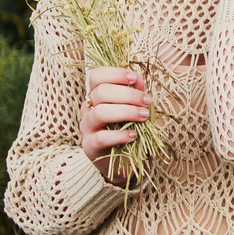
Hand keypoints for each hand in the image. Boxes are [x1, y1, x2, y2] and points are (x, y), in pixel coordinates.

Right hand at [80, 66, 151, 185]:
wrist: (122, 161)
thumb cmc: (127, 130)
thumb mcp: (133, 109)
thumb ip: (134, 94)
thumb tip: (138, 79)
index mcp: (96, 95)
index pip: (97, 76)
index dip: (115, 73)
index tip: (134, 78)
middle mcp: (87, 108)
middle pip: (100, 92)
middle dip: (128, 94)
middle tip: (147, 101)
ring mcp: (86, 127)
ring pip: (100, 113)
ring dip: (126, 112)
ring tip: (144, 116)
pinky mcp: (89, 146)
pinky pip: (101, 137)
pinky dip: (120, 135)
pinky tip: (134, 135)